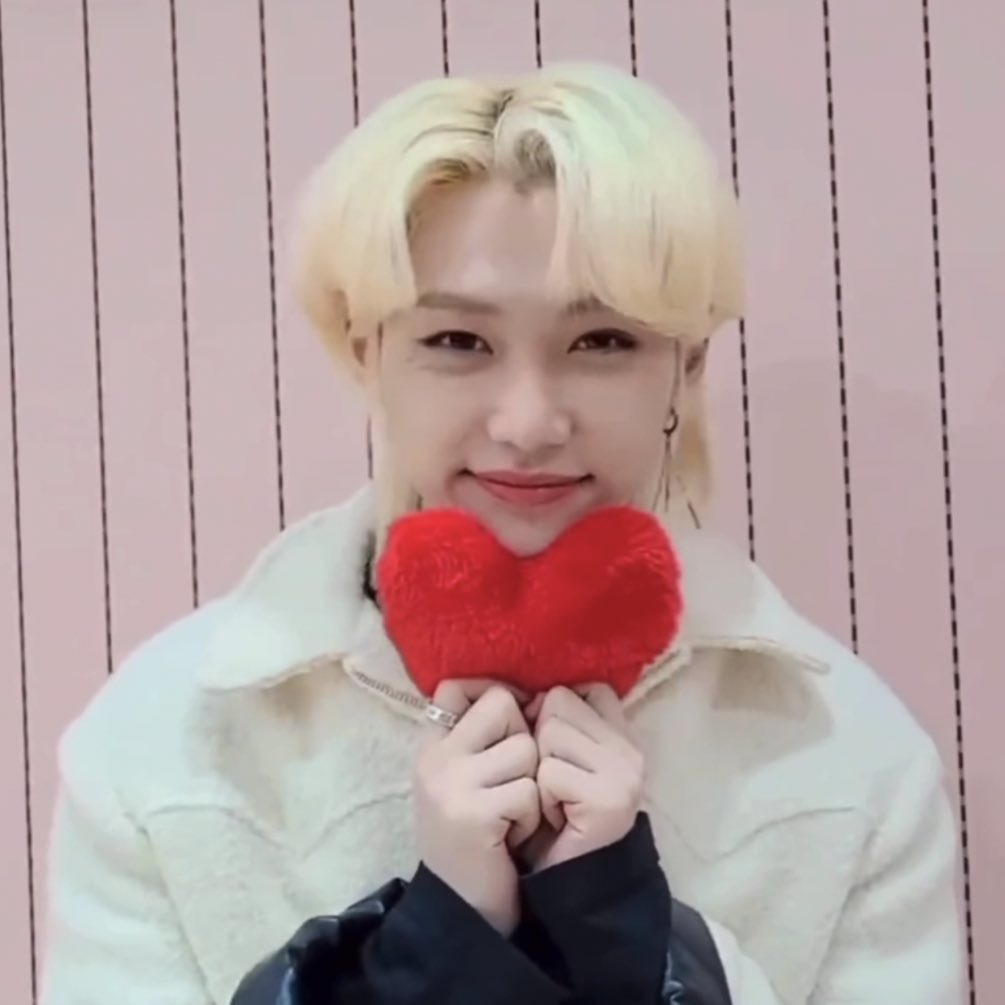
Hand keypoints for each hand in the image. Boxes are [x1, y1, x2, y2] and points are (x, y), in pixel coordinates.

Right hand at [414, 681, 540, 934]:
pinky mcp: (473, 813)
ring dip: (531, 783)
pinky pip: (528, 790)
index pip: (455, 686)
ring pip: (524, 748)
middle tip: (515, 780)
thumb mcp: (467, 782)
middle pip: (500, 704)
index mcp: (431, 747)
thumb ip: (483, 741)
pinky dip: (532, 816)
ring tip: (513, 814)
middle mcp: (434, 759)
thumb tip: (529, 696)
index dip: (493, 693)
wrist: (464, 909)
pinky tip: (512, 836)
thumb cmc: (477, 840)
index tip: (514, 718)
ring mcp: (450, 785)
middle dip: (523, 737)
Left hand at [524, 684, 643, 871]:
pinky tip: (557, 817)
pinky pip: (549, 772)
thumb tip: (533, 697)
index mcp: (624, 736)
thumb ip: (560, 722)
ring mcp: (624, 774)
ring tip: (555, 798)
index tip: (553, 745)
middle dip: (542, 740)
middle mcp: (631, 750)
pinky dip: (542, 796)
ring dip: (540, 768)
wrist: (571, 882)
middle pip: (559, 702)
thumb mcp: (562, 759)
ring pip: (550, 732)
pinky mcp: (607, 799)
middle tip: (554, 782)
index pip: (587, 687)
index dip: (560, 708)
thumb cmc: (557, 817)